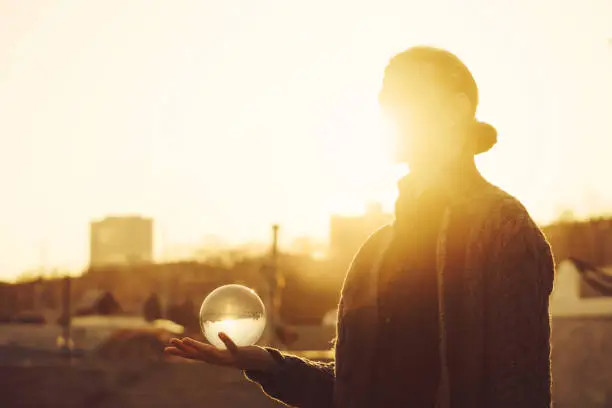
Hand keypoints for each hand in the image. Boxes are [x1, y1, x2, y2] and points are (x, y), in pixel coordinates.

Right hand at [164, 332, 279, 372]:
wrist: (257, 363)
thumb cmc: (240, 355)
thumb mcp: (226, 352)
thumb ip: (217, 348)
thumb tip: (209, 340)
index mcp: (213, 358)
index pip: (193, 355)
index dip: (180, 352)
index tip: (166, 349)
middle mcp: (217, 360)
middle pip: (197, 354)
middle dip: (182, 349)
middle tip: (170, 342)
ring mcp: (227, 358)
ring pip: (209, 353)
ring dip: (197, 347)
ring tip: (185, 339)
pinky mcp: (238, 354)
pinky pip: (231, 346)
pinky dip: (225, 340)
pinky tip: (219, 333)